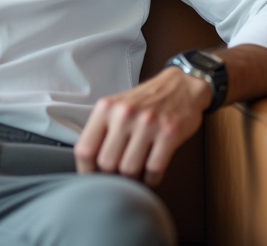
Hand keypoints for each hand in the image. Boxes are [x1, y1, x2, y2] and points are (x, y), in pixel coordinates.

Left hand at [73, 67, 210, 186]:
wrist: (181, 86)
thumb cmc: (145, 101)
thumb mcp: (116, 107)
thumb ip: (102, 131)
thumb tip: (90, 167)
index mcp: (106, 108)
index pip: (85, 149)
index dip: (86, 171)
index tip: (93, 179)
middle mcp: (124, 114)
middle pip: (107, 164)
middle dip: (112, 176)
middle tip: (119, 176)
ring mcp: (148, 123)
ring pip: (129, 170)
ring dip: (133, 180)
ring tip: (136, 175)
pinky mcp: (169, 133)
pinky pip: (154, 170)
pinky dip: (151, 179)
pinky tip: (150, 174)